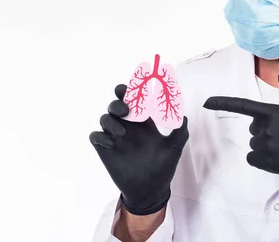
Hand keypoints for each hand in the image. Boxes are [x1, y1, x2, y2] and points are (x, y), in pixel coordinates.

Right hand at [90, 84, 188, 214]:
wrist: (151, 190)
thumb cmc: (163, 167)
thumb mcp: (174, 148)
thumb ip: (180, 131)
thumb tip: (183, 116)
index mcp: (143, 121)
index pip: (133, 99)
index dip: (131, 90)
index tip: (134, 88)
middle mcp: (128, 126)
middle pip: (116, 104)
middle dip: (118, 102)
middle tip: (125, 109)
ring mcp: (115, 137)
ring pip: (104, 118)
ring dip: (111, 121)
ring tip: (122, 134)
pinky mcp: (106, 150)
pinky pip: (95, 136)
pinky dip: (100, 136)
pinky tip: (111, 144)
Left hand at [203, 72, 278, 191]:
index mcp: (273, 113)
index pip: (243, 105)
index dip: (222, 103)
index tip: (206, 102)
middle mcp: (266, 130)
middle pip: (253, 127)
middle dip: (265, 128)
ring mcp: (266, 148)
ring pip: (254, 143)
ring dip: (265, 144)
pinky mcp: (267, 164)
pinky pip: (253, 158)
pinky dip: (261, 158)